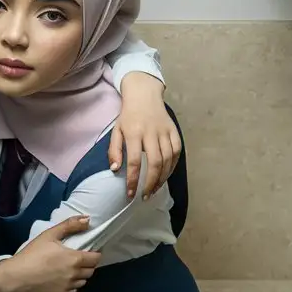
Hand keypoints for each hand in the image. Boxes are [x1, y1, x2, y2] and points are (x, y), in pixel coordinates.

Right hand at [0, 217, 100, 291]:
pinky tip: (64, 278)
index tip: (89, 250)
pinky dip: (73, 284)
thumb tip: (88, 219)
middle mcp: (75, 274)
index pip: (96, 258)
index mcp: (75, 259)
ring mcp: (69, 286)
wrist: (16, 277)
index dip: (95, 253)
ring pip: (84, 281)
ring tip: (72, 268)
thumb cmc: (33, 254)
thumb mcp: (49, 235)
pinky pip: (74, 290)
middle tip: (79, 257)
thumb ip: (70, 225)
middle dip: (88, 263)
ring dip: (81, 274)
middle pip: (91, 270)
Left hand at [109, 73, 181, 199]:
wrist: (144, 95)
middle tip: (145, 196)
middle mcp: (151, 132)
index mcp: (134, 133)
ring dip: (162, 178)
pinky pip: (177, 152)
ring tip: (154, 190)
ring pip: (168, 159)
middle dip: (150, 183)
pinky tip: (165, 176)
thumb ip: (114, 150)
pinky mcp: (174, 131)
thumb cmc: (128, 116)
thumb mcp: (116, 131)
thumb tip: (115, 169)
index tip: (130, 194)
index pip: (134, 161)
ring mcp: (165, 131)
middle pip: (154, 162)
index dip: (133, 180)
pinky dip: (172, 167)